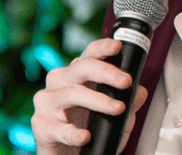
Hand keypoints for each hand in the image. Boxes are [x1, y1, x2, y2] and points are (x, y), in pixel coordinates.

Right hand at [31, 38, 147, 154]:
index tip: (118, 46)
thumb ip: (129, 102)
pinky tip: (85, 136)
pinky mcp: (40, 125)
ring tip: (117, 109)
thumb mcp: (117, 115)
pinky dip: (73, 132)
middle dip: (107, 72)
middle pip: (82, 67)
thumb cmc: (91, 129)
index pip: (90, 53)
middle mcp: (60, 81)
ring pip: (73, 92)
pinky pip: (57, 127)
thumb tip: (141, 92)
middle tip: (126, 81)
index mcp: (77, 73)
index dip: (103, 47)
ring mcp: (47, 102)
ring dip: (99, 100)